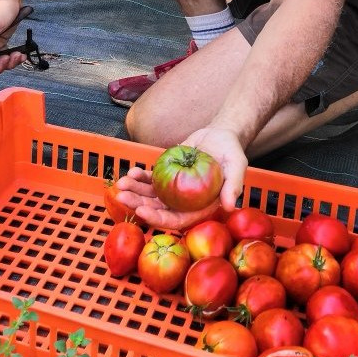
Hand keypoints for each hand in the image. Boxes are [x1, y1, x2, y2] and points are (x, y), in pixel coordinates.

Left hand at [116, 127, 247, 230]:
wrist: (221, 136)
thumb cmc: (232, 153)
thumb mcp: (236, 166)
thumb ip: (233, 186)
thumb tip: (230, 206)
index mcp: (200, 209)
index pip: (176, 221)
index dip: (158, 219)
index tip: (142, 211)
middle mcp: (184, 204)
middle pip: (157, 210)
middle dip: (138, 205)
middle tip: (121, 196)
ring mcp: (174, 190)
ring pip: (150, 196)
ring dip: (134, 192)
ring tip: (121, 183)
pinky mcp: (168, 176)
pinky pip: (151, 181)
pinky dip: (140, 177)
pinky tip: (132, 171)